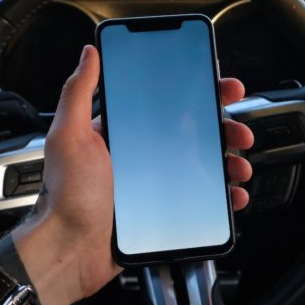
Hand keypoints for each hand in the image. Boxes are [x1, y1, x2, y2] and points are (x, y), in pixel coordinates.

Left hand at [13, 44, 253, 304]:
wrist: (70, 251)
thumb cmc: (65, 196)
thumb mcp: (68, 136)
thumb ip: (78, 92)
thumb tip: (90, 53)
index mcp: (122, 132)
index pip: (166, 103)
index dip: (198, 93)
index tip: (222, 88)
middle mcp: (141, 155)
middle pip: (194, 133)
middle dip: (223, 128)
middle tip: (238, 131)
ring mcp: (155, 184)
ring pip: (204, 165)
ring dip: (229, 161)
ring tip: (239, 165)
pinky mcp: (164, 211)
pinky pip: (202, 199)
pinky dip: (223, 196)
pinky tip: (233, 194)